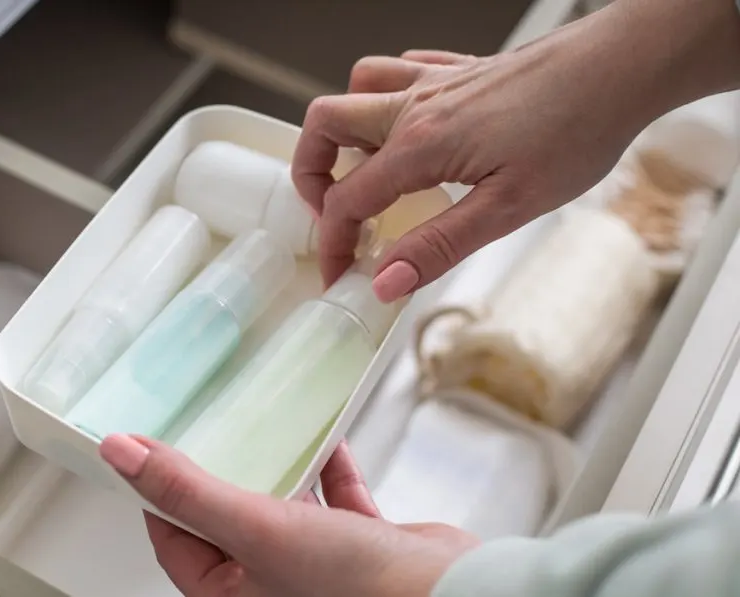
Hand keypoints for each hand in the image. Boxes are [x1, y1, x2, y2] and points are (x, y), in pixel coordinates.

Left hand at [100, 434, 478, 596]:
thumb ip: (188, 491)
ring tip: (263, 424)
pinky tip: (329, 439)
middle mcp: (271, 584)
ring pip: (283, 507)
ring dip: (277, 466)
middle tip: (203, 425)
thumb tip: (121, 453)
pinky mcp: (361, 549)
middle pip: (228, 520)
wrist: (452, 595)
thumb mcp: (255, 529)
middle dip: (219, 472)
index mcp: (232, 595)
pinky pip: (336, 501)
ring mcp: (317, 567)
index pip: (175, 540)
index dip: (159, 493)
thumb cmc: (356, 588)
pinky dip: (330, 469)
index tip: (150, 448)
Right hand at [292, 0, 739, 297]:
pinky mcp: (458, 70)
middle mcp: (415, 107)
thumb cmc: (576, 130)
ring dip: (342, 131)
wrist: (620, 70)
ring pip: (355, 91)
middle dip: (310, 173)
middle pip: (324, 126)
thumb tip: (386, 281)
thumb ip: (438, 245)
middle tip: (330, 214)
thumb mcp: (507, 208)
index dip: (333, 244)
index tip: (339, 275)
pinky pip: (398, 71)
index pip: (347, 200)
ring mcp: (434, 82)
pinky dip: (383, 98)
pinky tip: (406, 125)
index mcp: (419, 146)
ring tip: (360, 171)